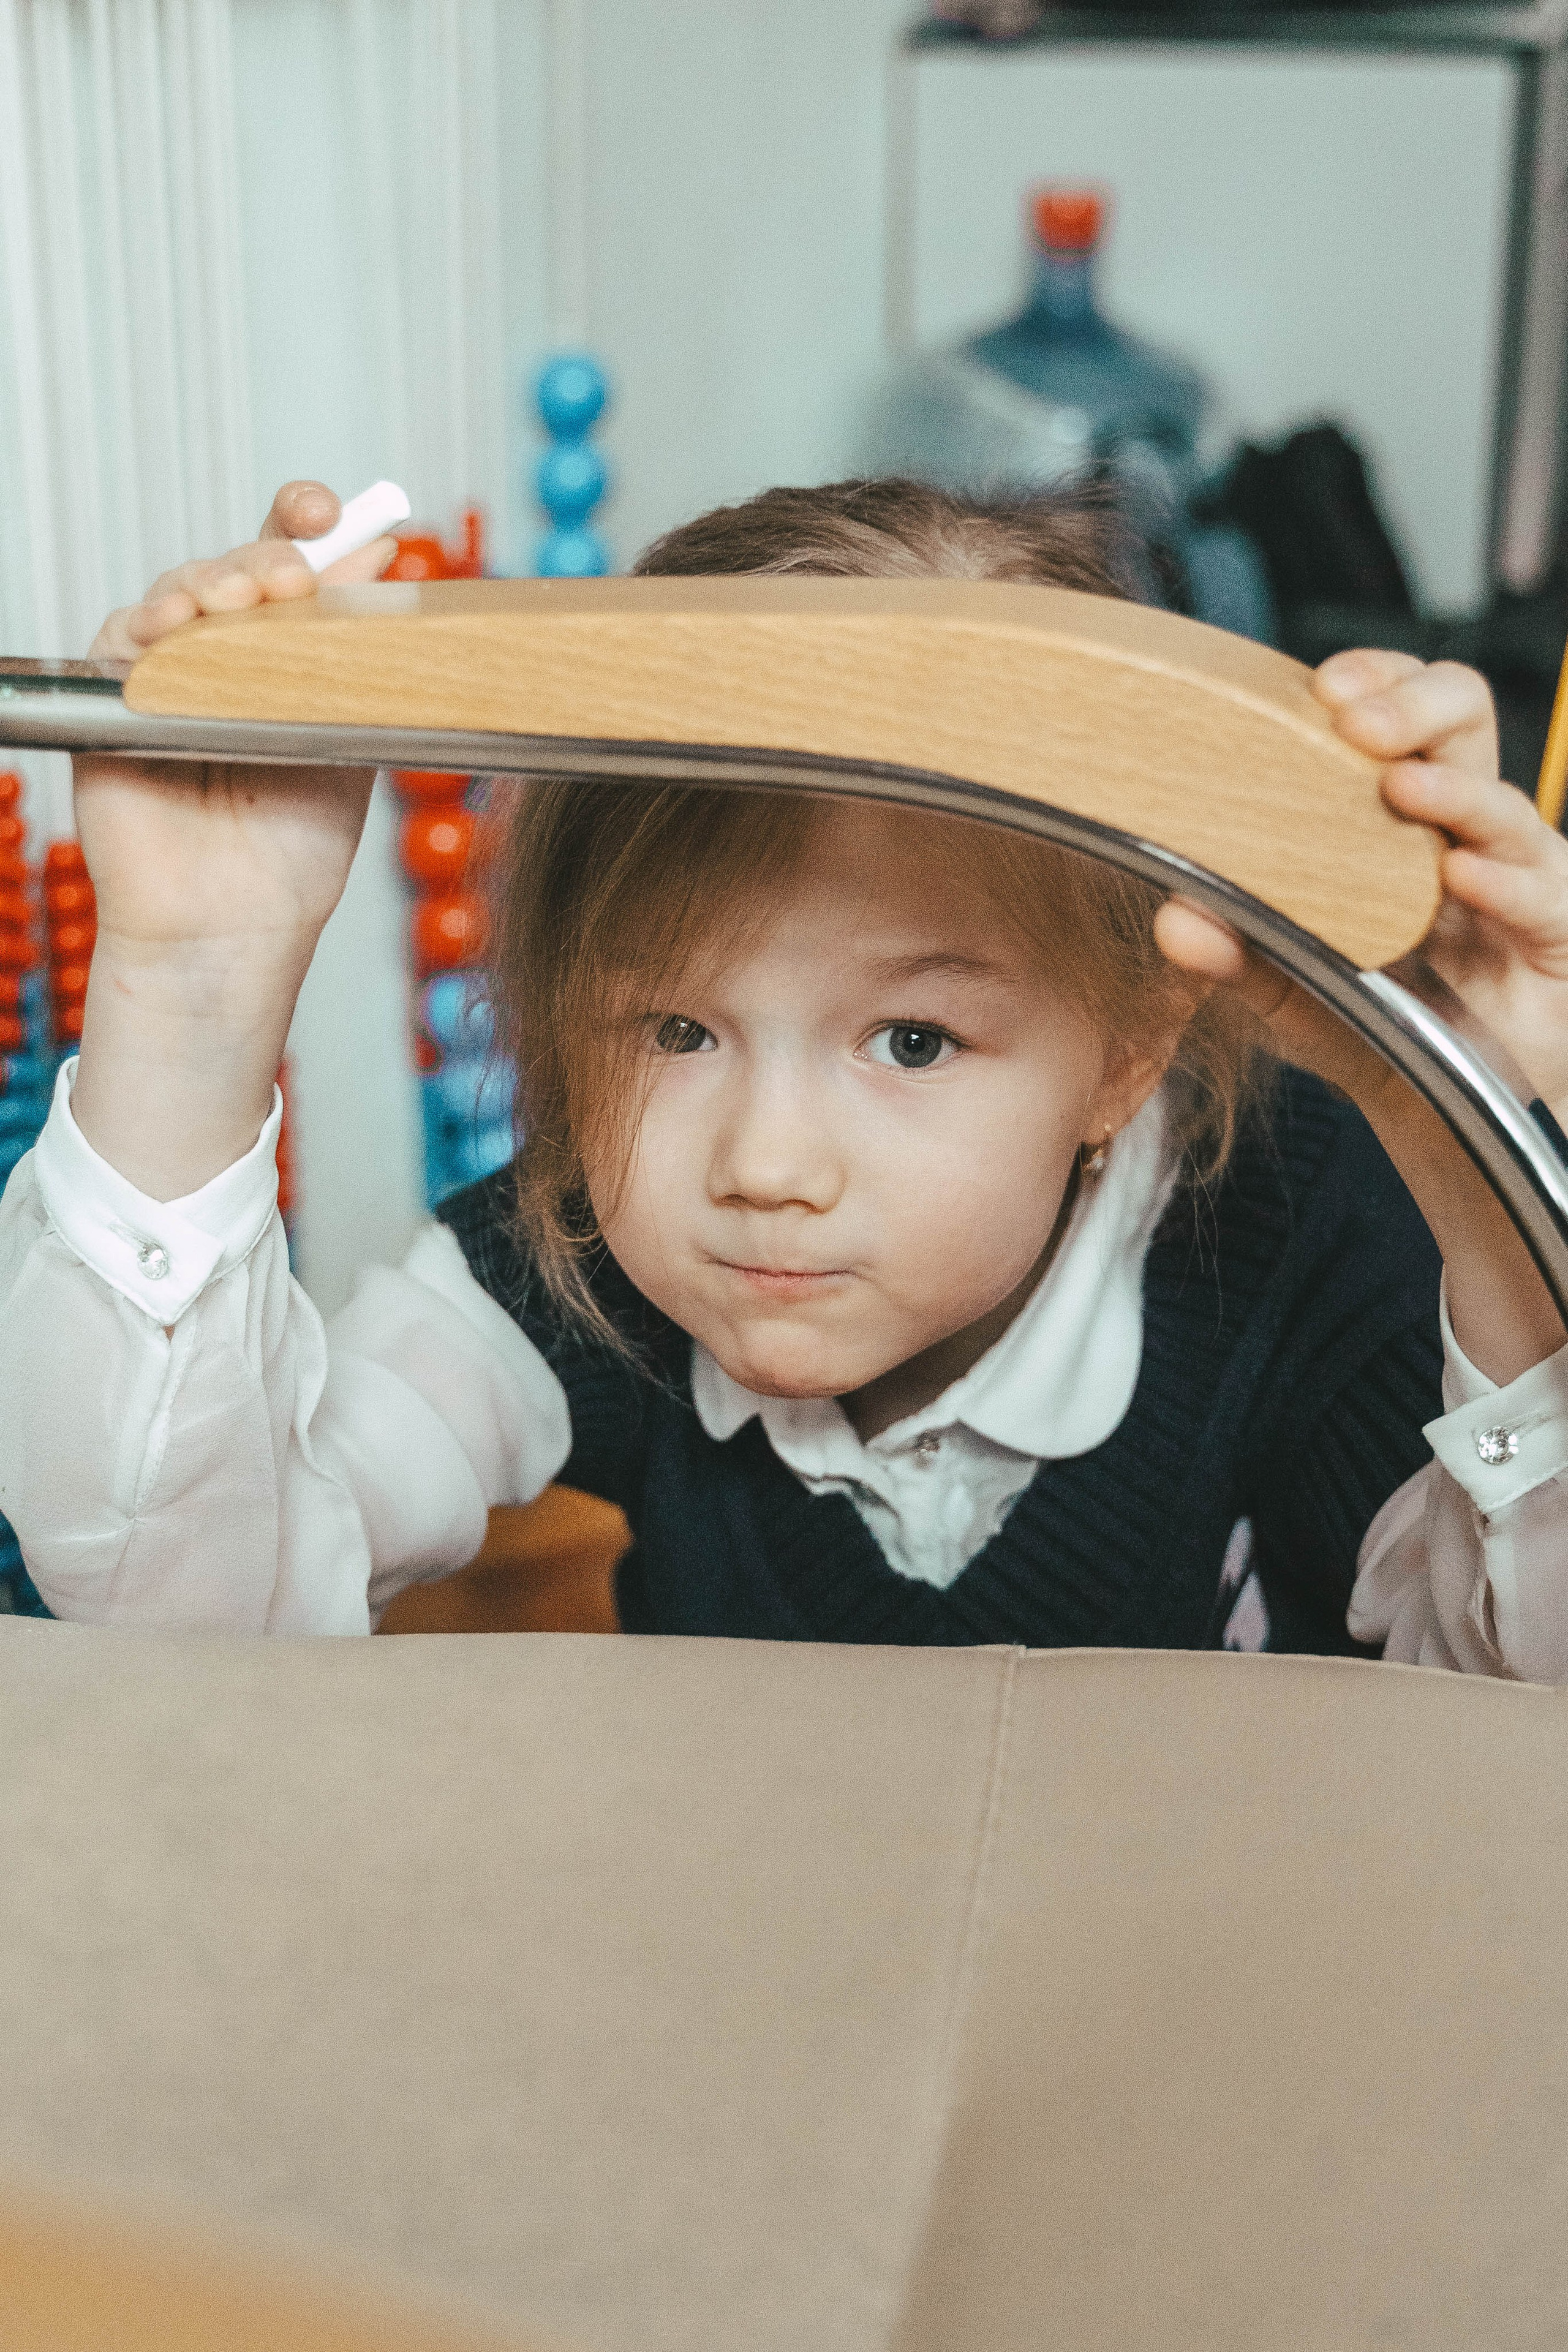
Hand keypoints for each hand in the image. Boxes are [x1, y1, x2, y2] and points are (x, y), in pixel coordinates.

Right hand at [72, 483, 397, 1198]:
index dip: (304, 522)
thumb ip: (359, 651)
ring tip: (242, 599)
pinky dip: (149, 628)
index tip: (334, 512)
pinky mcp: (113, 701)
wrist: (235, 926)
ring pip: (178, 593)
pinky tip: (176, 629)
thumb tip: (383, 558)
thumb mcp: (348, 735)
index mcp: (286, 658)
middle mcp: (225, 657)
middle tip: (292, 575)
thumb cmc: (292, 854)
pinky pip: (121, 640)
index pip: (291, 562)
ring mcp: (167, 675)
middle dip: (265, 556)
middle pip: (237, 567)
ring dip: (209, 582)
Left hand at [1154, 650, 1567, 1381]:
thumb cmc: (1384, 1033)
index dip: (1372, 682)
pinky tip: (1460, 873)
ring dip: (1453, 788)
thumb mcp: (1299, 994)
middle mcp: (1459, 830)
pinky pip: (1537, 891)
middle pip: (1462, 718)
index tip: (1322, 686)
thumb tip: (1173, 920)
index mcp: (1396, 822)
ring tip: (1401, 786)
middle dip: (1413, 701)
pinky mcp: (1554, 931)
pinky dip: (1500, 878)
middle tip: (1352, 716)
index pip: (1397, 715)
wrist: (1453, 1118)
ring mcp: (1513, 876)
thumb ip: (1243, 957)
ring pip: (1503, 802)